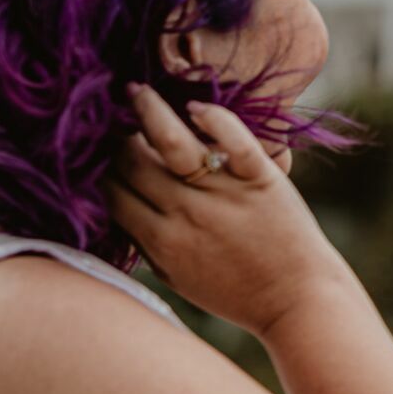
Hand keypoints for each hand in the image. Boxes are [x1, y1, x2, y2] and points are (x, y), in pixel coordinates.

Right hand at [106, 85, 351, 338]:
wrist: (299, 303)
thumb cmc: (238, 294)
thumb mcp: (179, 278)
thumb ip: (145, 245)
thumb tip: (113, 210)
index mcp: (162, 242)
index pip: (110, 192)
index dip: (96, 166)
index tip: (93, 147)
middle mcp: (188, 215)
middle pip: (132, 162)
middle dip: (113, 135)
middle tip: (109, 112)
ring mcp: (225, 195)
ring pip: (171, 142)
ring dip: (147, 110)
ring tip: (136, 90)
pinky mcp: (263, 180)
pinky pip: (234, 140)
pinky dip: (214, 118)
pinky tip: (195, 107)